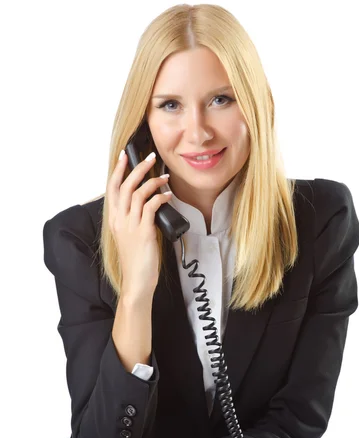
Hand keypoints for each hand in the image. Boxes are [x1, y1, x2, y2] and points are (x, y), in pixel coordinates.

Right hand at [107, 150, 171, 301]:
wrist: (136, 281)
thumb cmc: (137, 261)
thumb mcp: (131, 236)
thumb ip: (136, 219)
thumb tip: (150, 204)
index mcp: (114, 220)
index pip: (112, 189)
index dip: (118, 170)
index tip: (125, 156)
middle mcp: (119, 220)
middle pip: (124, 185)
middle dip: (137, 167)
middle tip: (150, 157)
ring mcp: (130, 225)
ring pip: (137, 193)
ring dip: (152, 181)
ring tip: (164, 176)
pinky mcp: (143, 232)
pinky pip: (150, 206)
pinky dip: (160, 197)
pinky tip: (168, 196)